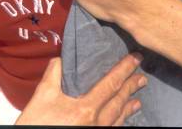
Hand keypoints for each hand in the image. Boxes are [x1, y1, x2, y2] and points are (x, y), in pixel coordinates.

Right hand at [14, 53, 145, 125]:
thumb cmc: (38, 125)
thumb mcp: (42, 98)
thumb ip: (53, 75)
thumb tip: (60, 59)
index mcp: (86, 108)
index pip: (111, 84)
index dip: (125, 69)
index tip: (136, 58)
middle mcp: (96, 123)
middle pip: (119, 101)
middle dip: (131, 87)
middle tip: (142, 77)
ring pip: (117, 119)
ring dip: (128, 107)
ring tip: (137, 100)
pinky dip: (119, 123)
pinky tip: (122, 120)